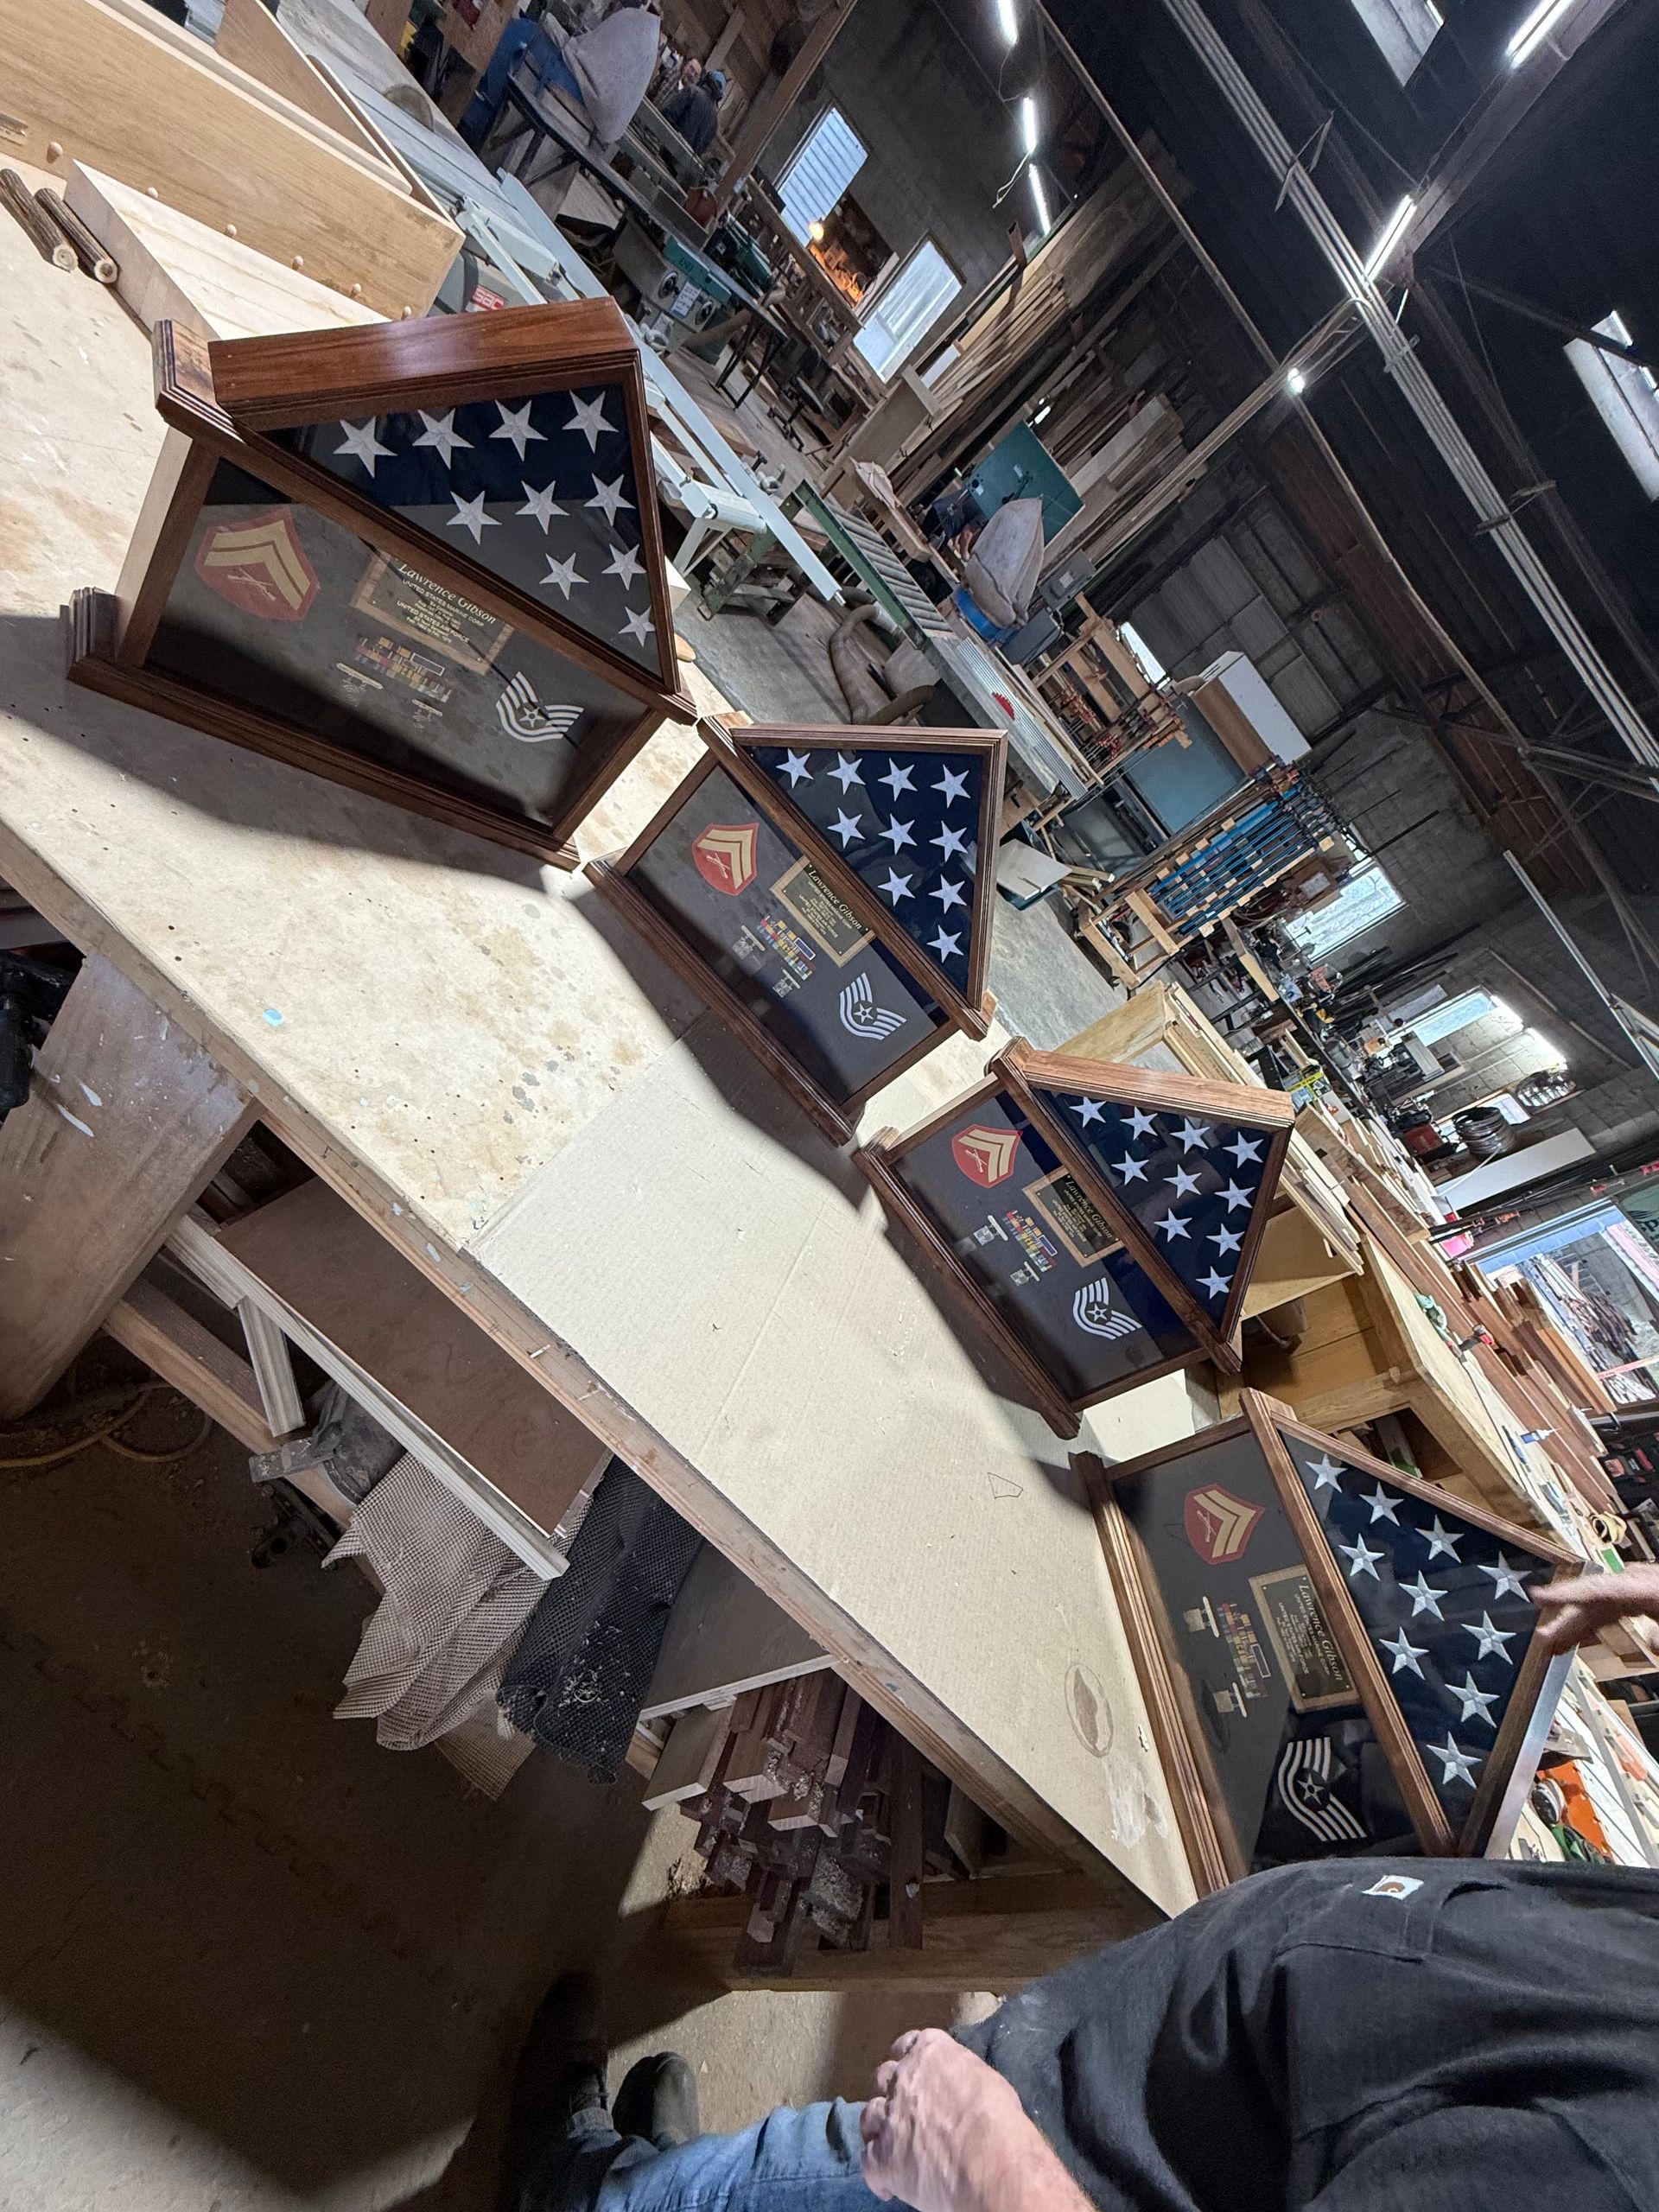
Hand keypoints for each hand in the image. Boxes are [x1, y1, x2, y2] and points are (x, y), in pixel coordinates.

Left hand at [860, 2029, 1084, 2211]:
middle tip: (904, 2111)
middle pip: (884, 2077)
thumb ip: (959, 2077)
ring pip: (869, 2116)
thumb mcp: (984, 2079)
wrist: (989, 2160)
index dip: (909, 2060)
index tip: (913, 2074)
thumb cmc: (998, 2119)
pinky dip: (878, 2174)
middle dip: (891, 2092)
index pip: (908, 2044)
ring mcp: (888, 2117)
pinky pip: (868, 2162)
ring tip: (892, 2145)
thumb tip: (957, 2091)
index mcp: (929, 2052)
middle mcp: (902, 2078)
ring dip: (879, 2128)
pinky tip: (889, 2186)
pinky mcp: (881, 2157)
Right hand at [1534, 1563, 1658, 1651]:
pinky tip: (1580, 1638)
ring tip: (1553, 1642)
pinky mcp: (1640, 1599)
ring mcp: (1638, 1590)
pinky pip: (1610, 1611)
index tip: (1539, 1596)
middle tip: (1544, 1636)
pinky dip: (1593, 1625)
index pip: (1600, 1588)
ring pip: (1598, 1606)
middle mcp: (1638, 1583)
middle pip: (1593, 1599)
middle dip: (1567, 1618)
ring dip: (1576, 1625)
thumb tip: (1651, 1641)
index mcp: (1647, 1586)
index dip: (1567, 1593)